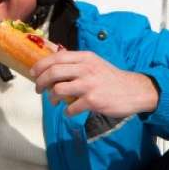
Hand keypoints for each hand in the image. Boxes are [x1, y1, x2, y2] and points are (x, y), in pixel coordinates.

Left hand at [29, 50, 158, 116]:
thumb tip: (53, 68)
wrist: (135, 90)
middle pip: (53, 72)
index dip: (40, 65)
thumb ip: (76, 64)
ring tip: (54, 101)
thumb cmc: (111, 78)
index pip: (56, 57)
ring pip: (58, 90)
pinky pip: (71, 108)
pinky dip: (67, 112)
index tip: (33, 73)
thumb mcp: (95, 64)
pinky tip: (70, 112)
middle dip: (40, 82)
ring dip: (52, 98)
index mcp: (85, 58)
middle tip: (38, 89)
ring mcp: (89, 85)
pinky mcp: (93, 101)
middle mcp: (86, 69)